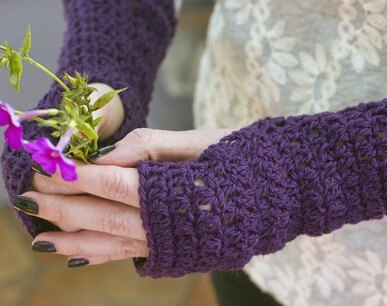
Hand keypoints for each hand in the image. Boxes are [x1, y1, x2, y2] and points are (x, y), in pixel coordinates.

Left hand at [17, 115, 233, 265]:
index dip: (76, 176)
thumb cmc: (242, 160)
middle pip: (103, 217)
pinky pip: (129, 256)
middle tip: (26, 197)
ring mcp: (171, 244)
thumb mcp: (202, 141)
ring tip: (40, 238)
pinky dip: (100, 254)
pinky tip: (77, 254)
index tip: (46, 167)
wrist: (279, 192)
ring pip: (111, 244)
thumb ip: (153, 145)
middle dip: (62, 206)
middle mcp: (168, 225)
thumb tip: (108, 154)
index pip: (112, 184)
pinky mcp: (174, 254)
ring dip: (73, 239)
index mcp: (175, 192)